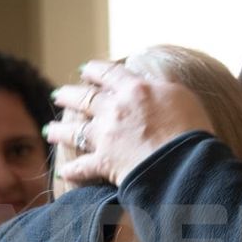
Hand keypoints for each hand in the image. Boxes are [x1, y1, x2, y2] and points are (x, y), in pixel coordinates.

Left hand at [47, 59, 214, 185]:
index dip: (94, 70)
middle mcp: (114, 109)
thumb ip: (161, 86)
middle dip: (68, 95)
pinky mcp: (104, 163)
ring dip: (60, 130)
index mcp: (134, 89)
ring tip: (50, 130)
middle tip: (57, 94)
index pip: (108, 73)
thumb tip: (151, 81)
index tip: (84, 69)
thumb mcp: (181, 96)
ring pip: (74, 131)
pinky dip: (72, 171)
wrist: (184, 163)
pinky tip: (64, 172)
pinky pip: (82, 167)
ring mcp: (106, 137)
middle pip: (84, 98)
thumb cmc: (192, 129)